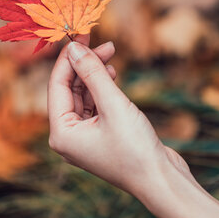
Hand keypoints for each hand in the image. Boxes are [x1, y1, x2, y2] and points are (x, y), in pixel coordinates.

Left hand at [47, 37, 218, 217]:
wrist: (161, 180)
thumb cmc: (135, 149)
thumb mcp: (113, 104)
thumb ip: (92, 74)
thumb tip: (74, 48)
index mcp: (61, 133)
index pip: (57, 86)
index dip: (68, 58)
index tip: (80, 36)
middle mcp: (68, 136)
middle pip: (69, 89)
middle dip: (84, 64)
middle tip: (102, 42)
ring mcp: (84, 137)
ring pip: (83, 95)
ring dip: (94, 74)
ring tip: (110, 54)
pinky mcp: (101, 136)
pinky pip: (95, 105)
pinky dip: (102, 88)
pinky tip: (113, 74)